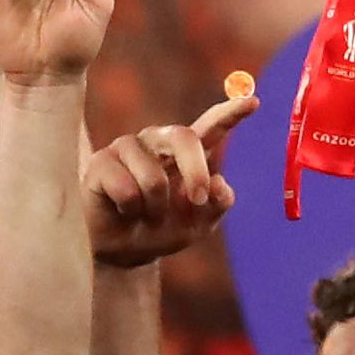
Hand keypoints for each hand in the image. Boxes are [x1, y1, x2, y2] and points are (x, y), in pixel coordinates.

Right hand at [84, 93, 254, 267]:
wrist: (120, 252)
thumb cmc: (158, 231)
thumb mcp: (197, 225)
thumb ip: (216, 205)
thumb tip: (219, 183)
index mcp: (185, 153)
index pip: (211, 127)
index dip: (231, 113)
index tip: (253, 102)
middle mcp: (157, 143)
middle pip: (185, 138)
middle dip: (195, 172)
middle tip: (197, 200)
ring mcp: (127, 148)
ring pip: (155, 179)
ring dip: (154, 209)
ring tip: (143, 215)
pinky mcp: (101, 162)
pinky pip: (128, 190)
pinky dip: (131, 211)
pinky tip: (122, 211)